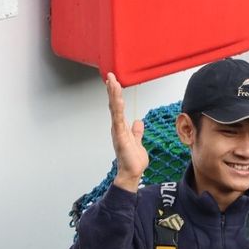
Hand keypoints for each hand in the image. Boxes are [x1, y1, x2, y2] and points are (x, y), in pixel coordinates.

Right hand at [106, 72, 148, 192]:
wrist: (132, 172)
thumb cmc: (133, 160)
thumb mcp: (138, 142)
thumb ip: (137, 132)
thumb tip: (138, 122)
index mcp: (122, 127)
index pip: (118, 107)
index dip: (116, 94)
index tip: (114, 82)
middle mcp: (117, 127)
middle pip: (114, 104)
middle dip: (112, 90)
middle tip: (110, 75)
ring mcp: (117, 131)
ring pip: (115, 109)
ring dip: (114, 95)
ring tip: (112, 81)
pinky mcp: (119, 135)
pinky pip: (118, 118)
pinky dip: (117, 108)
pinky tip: (116, 98)